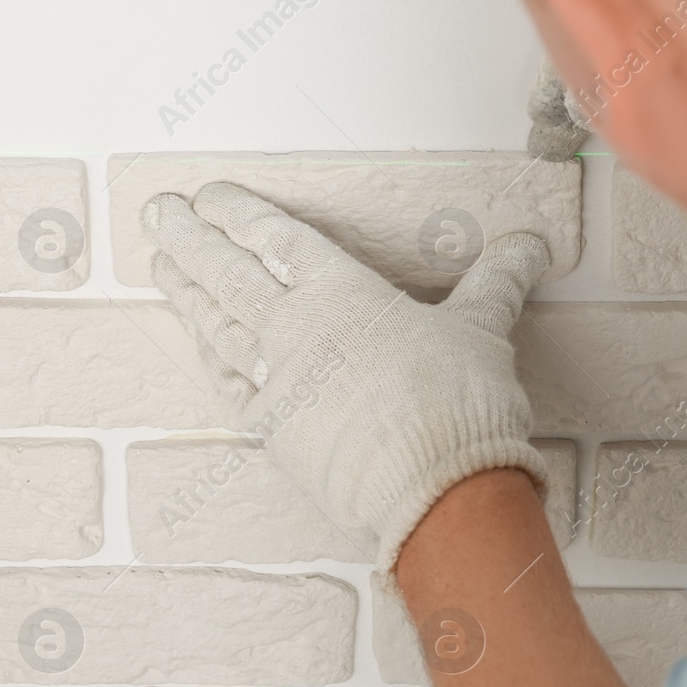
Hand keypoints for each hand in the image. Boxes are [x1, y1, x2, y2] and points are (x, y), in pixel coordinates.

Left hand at [143, 182, 550, 569]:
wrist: (435, 490)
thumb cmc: (459, 403)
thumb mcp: (483, 329)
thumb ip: (496, 283)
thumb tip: (530, 246)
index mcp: (341, 291)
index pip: (276, 238)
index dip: (238, 213)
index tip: (207, 195)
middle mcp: (296, 329)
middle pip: (228, 272)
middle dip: (189, 238)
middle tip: (156, 213)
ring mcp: (276, 380)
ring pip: (217, 322)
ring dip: (185, 290)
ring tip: (159, 263)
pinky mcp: (273, 429)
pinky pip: (228, 381)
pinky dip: (208, 354)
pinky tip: (196, 339)